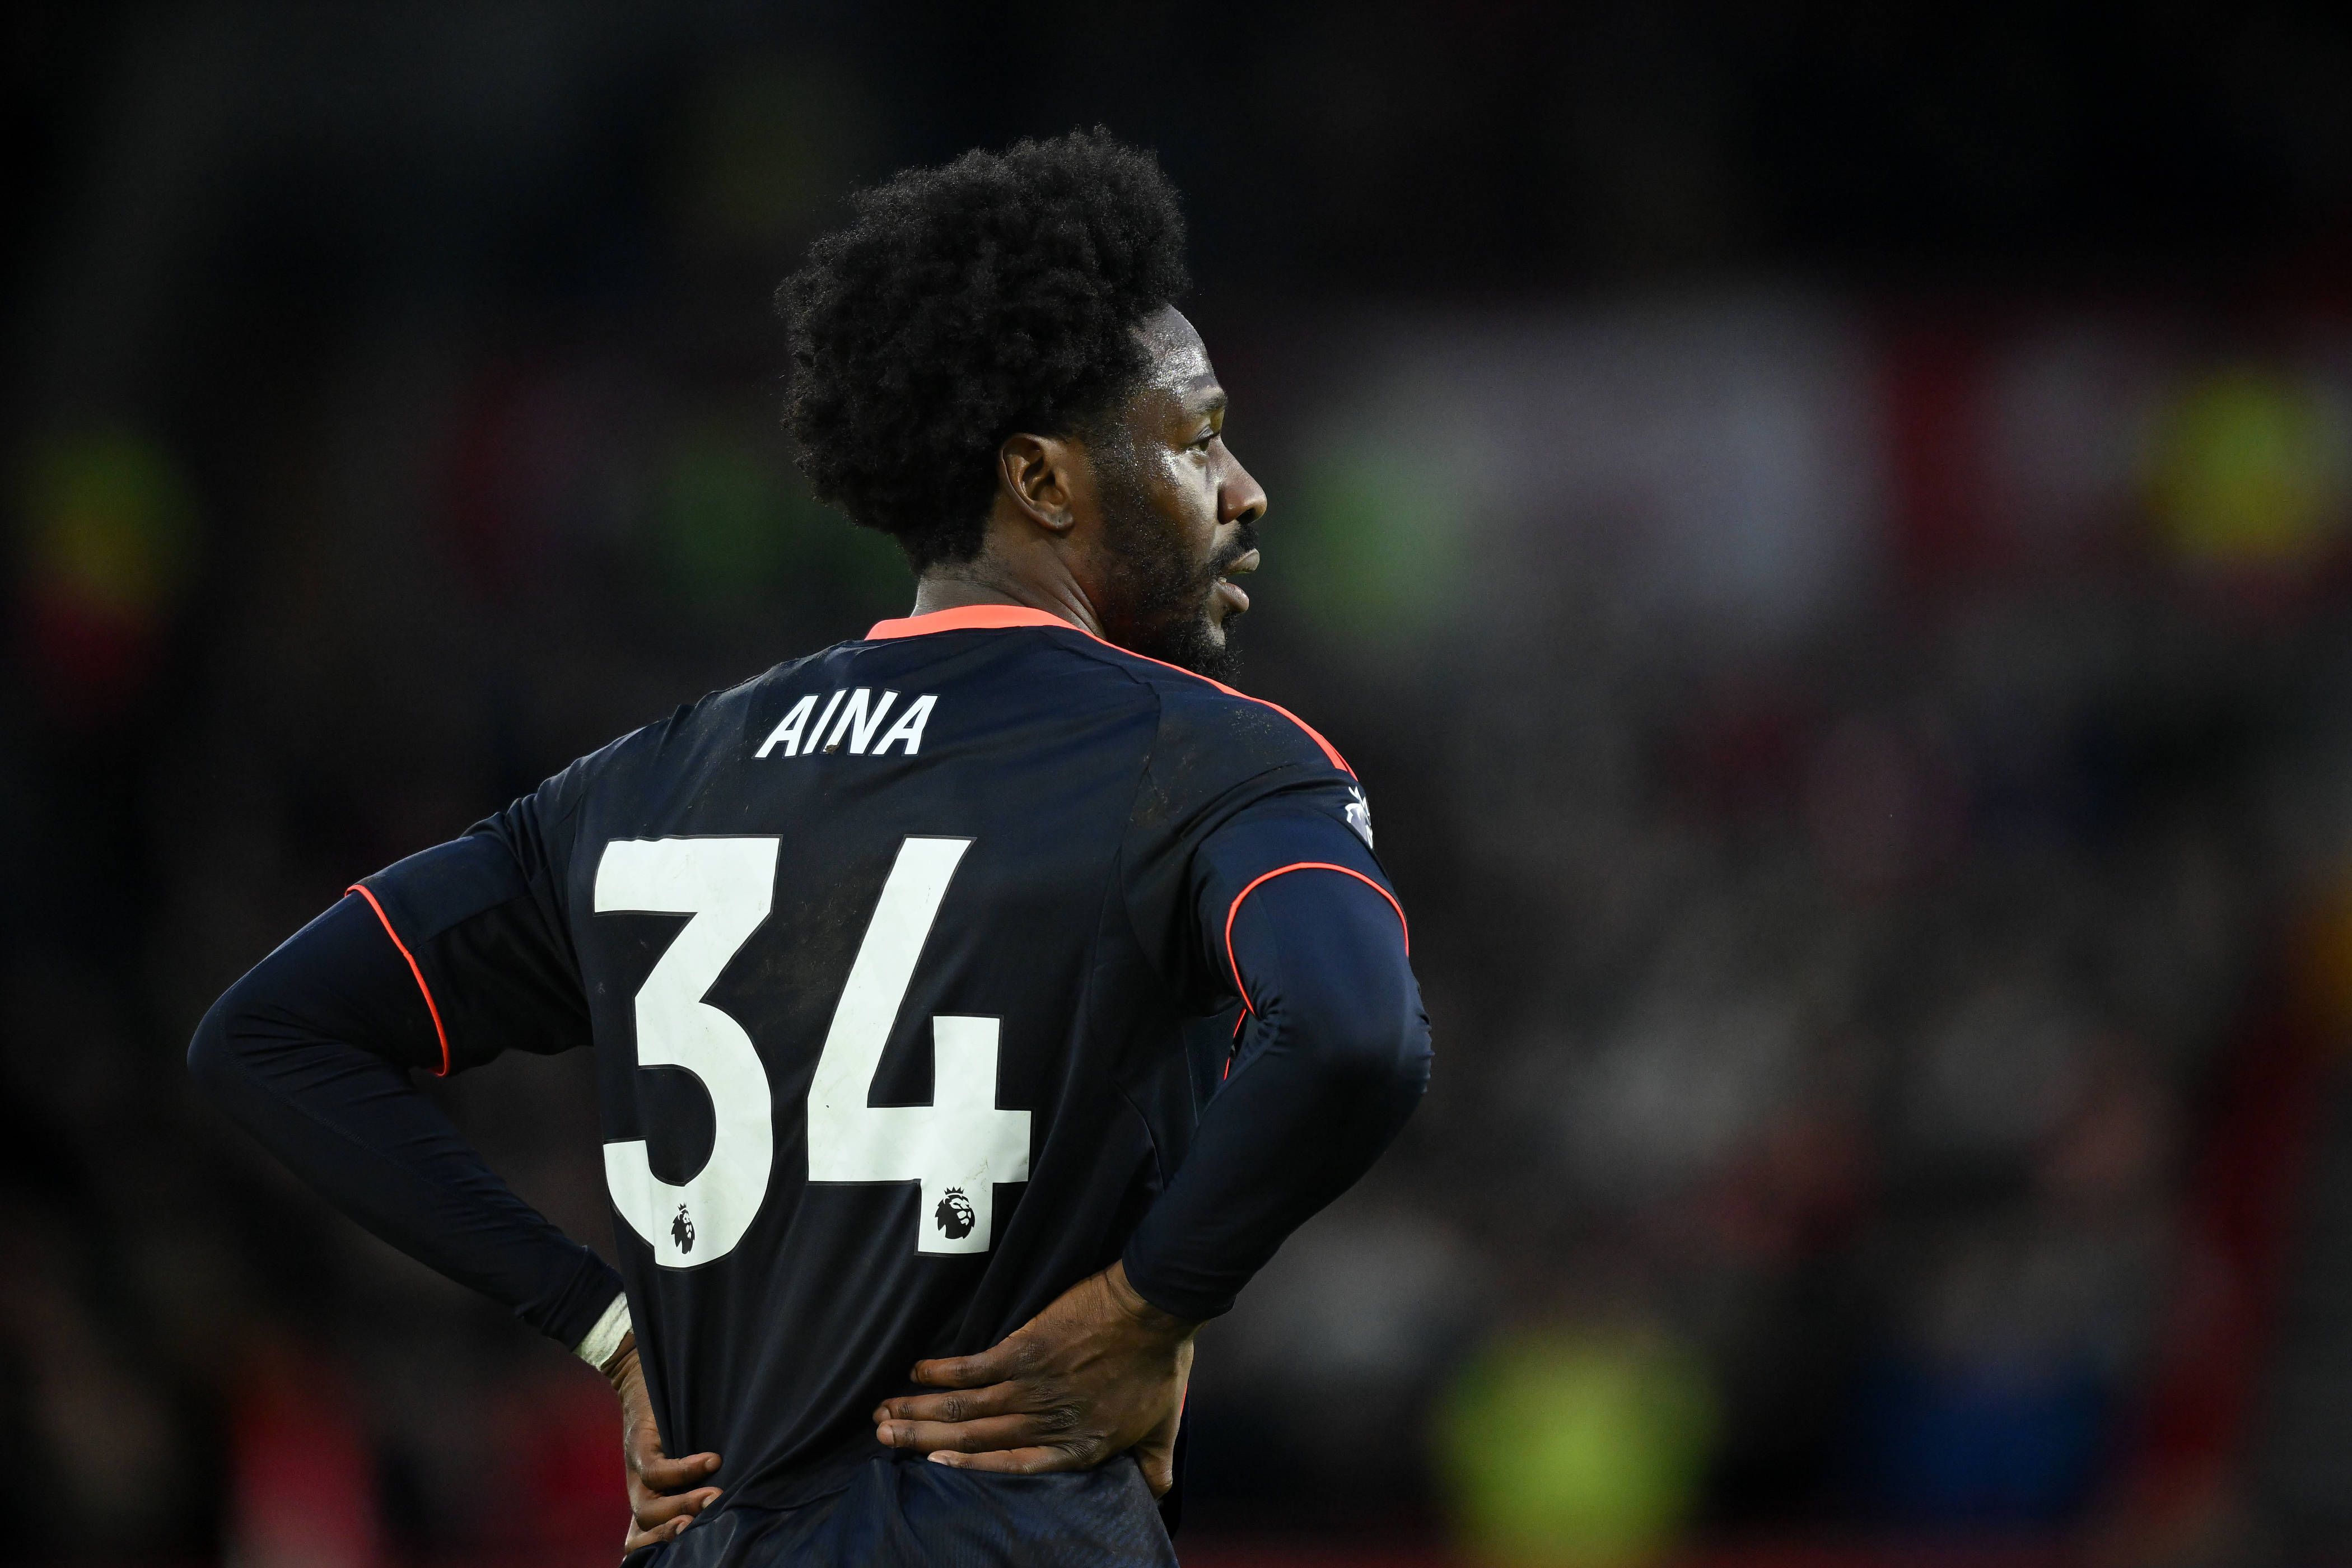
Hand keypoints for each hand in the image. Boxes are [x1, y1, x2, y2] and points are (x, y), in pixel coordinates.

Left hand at [605, 1333, 722, 1555]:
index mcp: (651, 1499)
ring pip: (647, 1506)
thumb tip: (737, 1494)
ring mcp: (635, 1471)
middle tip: (706, 1526)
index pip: (641, 1538)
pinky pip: (655, 1469)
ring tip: (715, 1496)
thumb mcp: (683, 1455)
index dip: (658, 1548)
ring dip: (682, 1505)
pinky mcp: (638, 1446)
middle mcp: (640, 1490)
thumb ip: (697, 1479)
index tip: (697, 1546)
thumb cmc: (674, 1420)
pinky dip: (684, 1469)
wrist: (641, 1377)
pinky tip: (712, 1461)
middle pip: (645, 1528)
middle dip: (674, 1534)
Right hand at [872, 1261, 1197, 1495]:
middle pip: (974, 1439)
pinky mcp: (1023, 1350)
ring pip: (964, 1408)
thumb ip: (1154, 1466)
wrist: (1154, 1310)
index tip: (936, 1466)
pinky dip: (941, 1372)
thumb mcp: (1164, 1428)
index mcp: (1076, 1446)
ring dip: (920, 1412)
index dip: (971, 1468)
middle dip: (924, 1440)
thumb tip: (1156, 1493)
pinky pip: (972, 1368)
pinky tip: (916, 1373)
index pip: (1013, 1466)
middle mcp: (1045, 1422)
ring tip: (885, 1414)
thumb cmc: (1161, 1365)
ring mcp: (1031, 1387)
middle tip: (884, 1439)